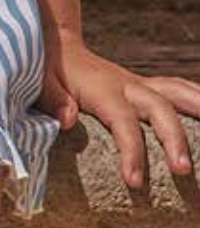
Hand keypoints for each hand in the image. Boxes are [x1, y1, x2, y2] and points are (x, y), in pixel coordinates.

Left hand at [39, 30, 199, 188]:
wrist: (59, 45)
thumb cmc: (48, 71)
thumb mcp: (42, 84)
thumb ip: (54, 101)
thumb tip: (68, 120)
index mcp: (103, 90)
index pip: (123, 123)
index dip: (132, 151)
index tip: (135, 182)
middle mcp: (127, 86)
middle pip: (160, 109)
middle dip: (174, 140)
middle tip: (183, 171)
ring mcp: (140, 84)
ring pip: (178, 93)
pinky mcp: (146, 85)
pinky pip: (178, 90)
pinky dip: (197, 98)